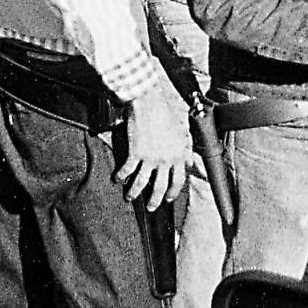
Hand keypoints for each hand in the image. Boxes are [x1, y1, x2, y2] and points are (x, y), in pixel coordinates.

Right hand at [115, 86, 190, 210]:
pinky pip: (127, 170)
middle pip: (161, 187)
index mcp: (180, 154)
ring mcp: (151, 158)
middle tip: (151, 206)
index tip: (169, 196)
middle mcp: (167, 160)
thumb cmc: (167, 109)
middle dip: (155, 200)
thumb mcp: (185, 129)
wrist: (149, 100)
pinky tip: (117, 178)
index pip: (179, 180)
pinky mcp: (135, 153)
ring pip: (142, 183)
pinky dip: (121, 176)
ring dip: (135, 192)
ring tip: (130, 197)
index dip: (173, 191)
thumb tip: (189, 161)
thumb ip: (188, 148)